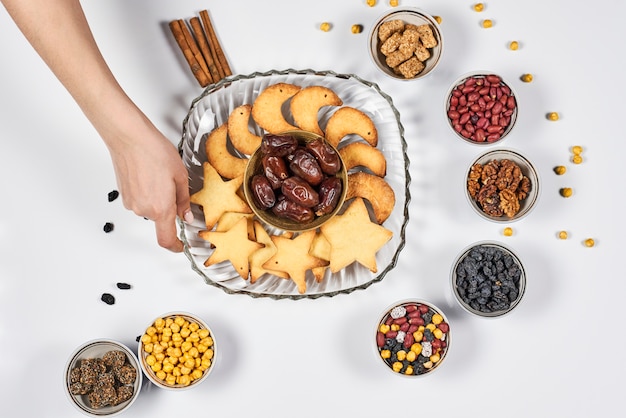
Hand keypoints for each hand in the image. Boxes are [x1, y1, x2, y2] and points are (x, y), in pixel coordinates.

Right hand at [107, 123, 192, 251]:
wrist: (129, 137)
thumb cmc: (154, 152)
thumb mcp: (180, 176)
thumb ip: (184, 201)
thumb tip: (186, 216)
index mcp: (161, 208)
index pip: (166, 238)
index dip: (174, 246)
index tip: (180, 246)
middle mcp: (143, 209)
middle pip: (160, 218)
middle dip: (169, 207)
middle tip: (172, 184)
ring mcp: (131, 202)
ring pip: (149, 208)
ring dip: (157, 197)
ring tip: (159, 174)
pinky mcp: (123, 194)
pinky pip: (140, 199)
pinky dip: (147, 191)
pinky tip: (149, 174)